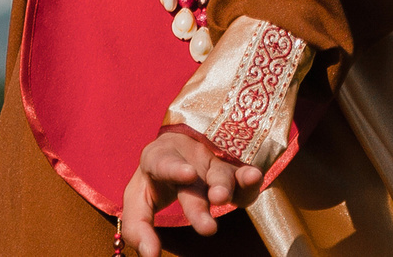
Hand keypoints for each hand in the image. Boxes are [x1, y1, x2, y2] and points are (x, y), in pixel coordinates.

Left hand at [118, 127, 265, 256]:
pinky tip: (255, 178)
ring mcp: (212, 164)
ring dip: (225, 187)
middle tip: (207, 228)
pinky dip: (249, 180)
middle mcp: (188, 160)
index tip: (189, 175)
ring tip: (223, 199)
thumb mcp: (138, 200)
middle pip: (195, 182)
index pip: (165, 163)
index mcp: (159, 159)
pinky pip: (242, 177)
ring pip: (221, 176)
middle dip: (200, 204)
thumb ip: (138, 228)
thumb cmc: (154, 181)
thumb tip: (150, 255)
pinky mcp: (232, 172)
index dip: (176, 168)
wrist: (178, 147)